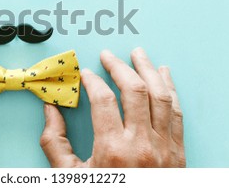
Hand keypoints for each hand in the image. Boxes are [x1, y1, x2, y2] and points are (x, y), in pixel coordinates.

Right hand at [40, 47, 184, 166]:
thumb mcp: (70, 175)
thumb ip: (54, 142)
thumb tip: (49, 110)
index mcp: (113, 150)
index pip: (103, 99)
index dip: (92, 80)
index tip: (86, 74)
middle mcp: (142, 144)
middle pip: (134, 90)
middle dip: (119, 67)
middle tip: (108, 55)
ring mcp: (164, 146)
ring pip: (160, 95)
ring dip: (149, 70)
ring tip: (139, 53)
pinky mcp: (178, 151)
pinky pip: (176, 112)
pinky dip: (171, 89)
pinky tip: (164, 74)